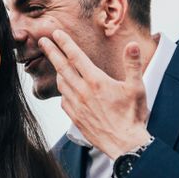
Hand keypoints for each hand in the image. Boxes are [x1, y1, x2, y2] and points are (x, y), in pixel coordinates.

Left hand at [38, 30, 150, 158]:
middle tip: (41, 41)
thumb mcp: (137, 87)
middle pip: (62, 67)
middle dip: (51, 52)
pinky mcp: (75, 117)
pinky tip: (66, 90)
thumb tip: (132, 44)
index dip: (65, 43)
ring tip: (56, 63)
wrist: (124, 144)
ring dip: (57, 71)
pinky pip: (64, 100)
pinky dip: (63, 91)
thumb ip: (132, 64)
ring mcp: (77, 105)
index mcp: (96, 81)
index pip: (76, 57)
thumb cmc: (132, 116)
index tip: (55, 33)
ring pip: (61, 84)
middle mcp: (82, 91)